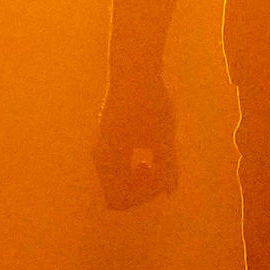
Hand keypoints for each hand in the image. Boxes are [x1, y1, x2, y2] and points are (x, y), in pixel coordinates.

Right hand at [95, 67, 179, 209]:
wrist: (134, 69)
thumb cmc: (150, 101)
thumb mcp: (164, 137)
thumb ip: (167, 167)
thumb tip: (169, 192)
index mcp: (109, 159)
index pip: (119, 200)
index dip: (143, 198)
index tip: (161, 177)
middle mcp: (100, 157)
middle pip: (117, 194)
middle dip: (142, 190)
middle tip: (161, 170)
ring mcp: (103, 149)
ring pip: (118, 182)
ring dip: (139, 180)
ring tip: (156, 160)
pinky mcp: (109, 140)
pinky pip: (119, 168)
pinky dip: (134, 168)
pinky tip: (149, 152)